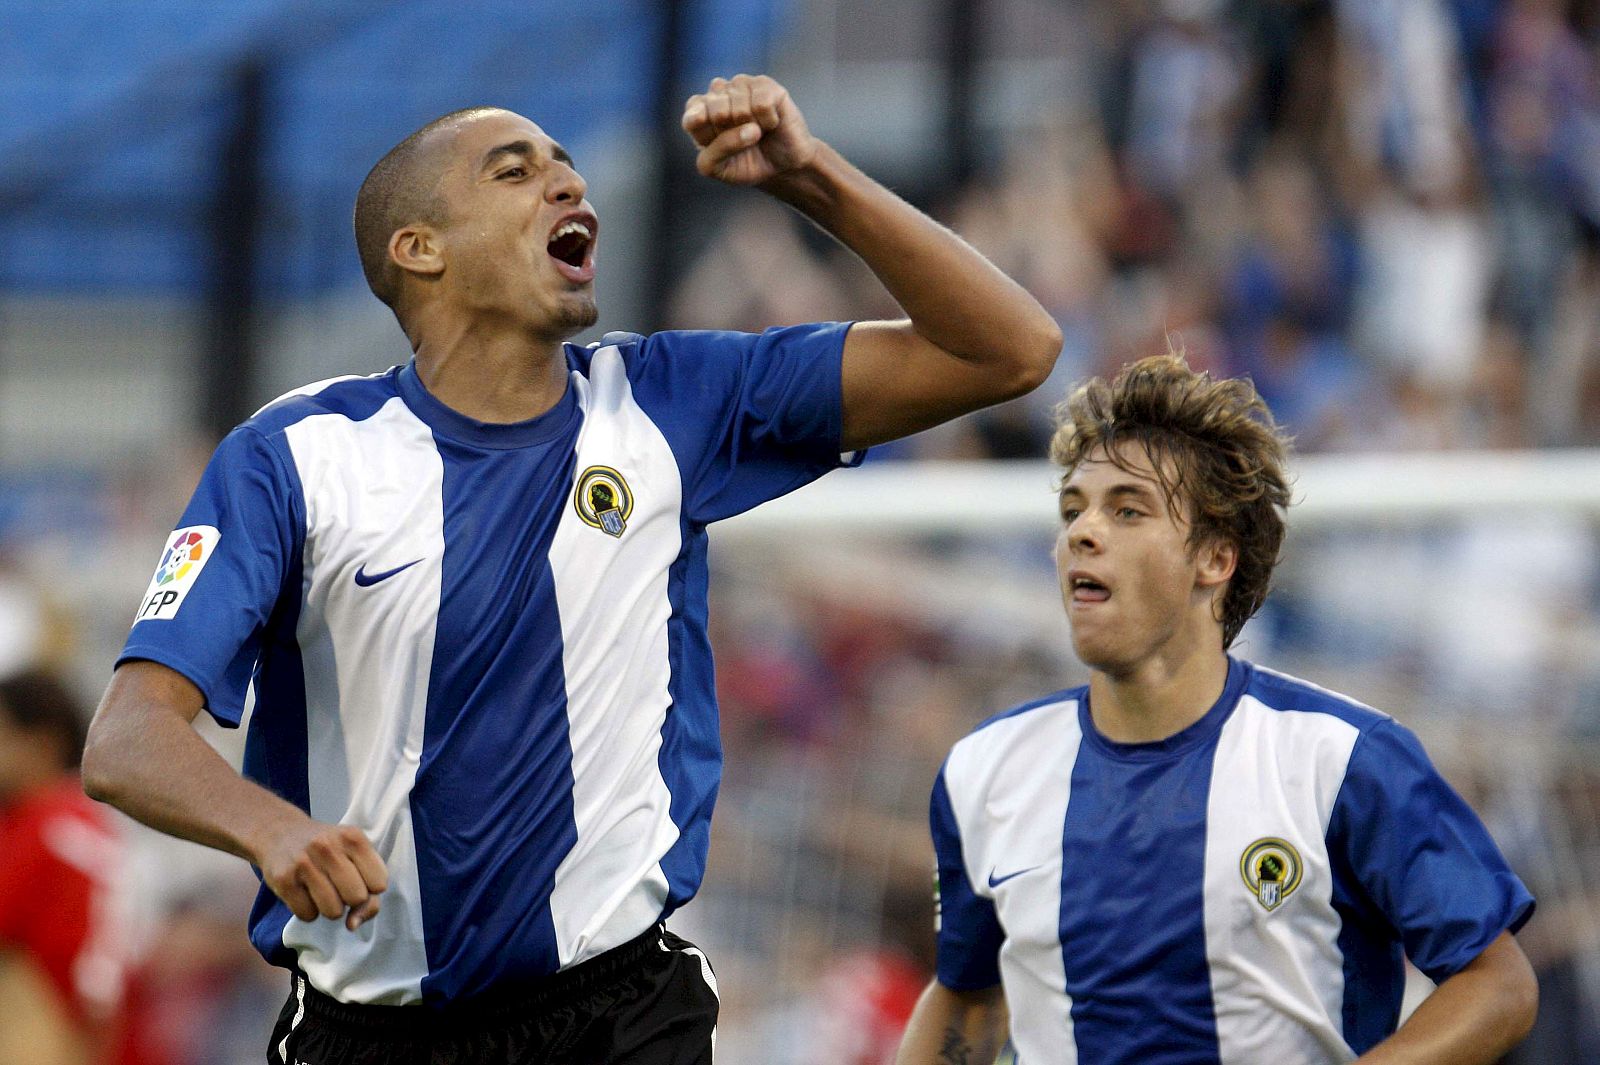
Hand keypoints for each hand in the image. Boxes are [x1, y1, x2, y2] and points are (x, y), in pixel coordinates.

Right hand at [256, 816, 387, 931]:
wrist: (278, 833)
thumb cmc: (325, 849)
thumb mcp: (353, 855)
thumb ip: (369, 889)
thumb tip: (352, 925)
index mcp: (353, 837)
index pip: (379, 883)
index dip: (370, 888)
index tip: (358, 878)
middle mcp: (328, 847)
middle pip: (357, 898)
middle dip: (350, 899)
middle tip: (337, 885)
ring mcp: (304, 863)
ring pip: (333, 912)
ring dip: (330, 908)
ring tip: (321, 890)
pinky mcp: (283, 880)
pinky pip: (308, 915)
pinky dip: (308, 911)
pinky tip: (303, 893)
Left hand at [681, 74, 817, 185]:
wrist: (782, 166)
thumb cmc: (746, 164)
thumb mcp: (719, 169)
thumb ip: (715, 152)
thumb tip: (748, 129)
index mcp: (699, 112)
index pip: (692, 117)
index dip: (708, 136)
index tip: (719, 145)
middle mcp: (718, 93)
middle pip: (716, 111)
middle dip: (733, 134)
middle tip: (743, 140)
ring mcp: (741, 85)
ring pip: (740, 108)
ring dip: (753, 130)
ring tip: (758, 131)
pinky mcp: (765, 85)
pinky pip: (762, 104)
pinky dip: (768, 122)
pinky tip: (770, 123)